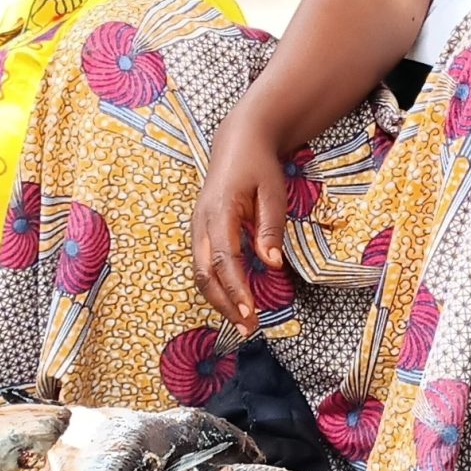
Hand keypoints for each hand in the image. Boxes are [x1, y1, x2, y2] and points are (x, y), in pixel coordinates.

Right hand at [191, 126, 287, 334]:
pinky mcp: (200, 232)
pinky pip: (202, 265)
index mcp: (220, 211)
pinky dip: (215, 286)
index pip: (224, 258)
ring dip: (218, 300)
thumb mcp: (273, 193)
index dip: (235, 288)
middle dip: (224, 304)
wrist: (238, 143)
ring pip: (199, 273)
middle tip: (249, 327)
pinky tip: (233, 300)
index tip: (250, 312)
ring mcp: (196, 227)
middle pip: (203, 273)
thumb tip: (272, 263)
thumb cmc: (259, 167)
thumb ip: (270, 228)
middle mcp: (201, 222)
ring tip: (243, 320)